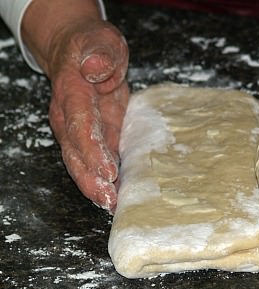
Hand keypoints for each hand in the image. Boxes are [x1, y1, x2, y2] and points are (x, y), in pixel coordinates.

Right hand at [47, 20, 128, 210]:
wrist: (79, 55)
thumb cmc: (94, 48)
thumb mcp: (102, 41)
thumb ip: (101, 53)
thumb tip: (96, 68)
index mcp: (72, 95)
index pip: (80, 127)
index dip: (92, 151)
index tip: (108, 171)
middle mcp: (69, 119)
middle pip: (75, 155)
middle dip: (91, 180)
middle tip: (109, 201)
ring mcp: (78, 133)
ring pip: (82, 165)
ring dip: (96, 187)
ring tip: (113, 206)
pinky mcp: (93, 139)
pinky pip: (95, 163)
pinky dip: (104, 180)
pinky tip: (117, 196)